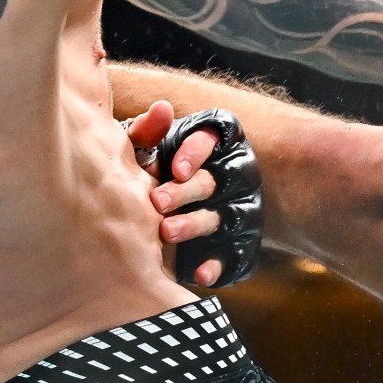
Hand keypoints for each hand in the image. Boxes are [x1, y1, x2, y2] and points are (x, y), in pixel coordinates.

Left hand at [124, 99, 227, 287]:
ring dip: (195, 224)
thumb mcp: (143, 154)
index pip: (209, 140)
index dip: (195, 153)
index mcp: (208, 146)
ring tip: (167, 232)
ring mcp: (237, 211)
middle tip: (157, 203)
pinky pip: (236, 255)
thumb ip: (147, 133)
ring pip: (222, 217)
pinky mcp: (239, 245)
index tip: (175, 169)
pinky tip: (200, 274)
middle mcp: (229, 176)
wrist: (150, 226)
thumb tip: (162, 109)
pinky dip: (219, 264)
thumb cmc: (146, 178)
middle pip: (212, 181)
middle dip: (185, 192)